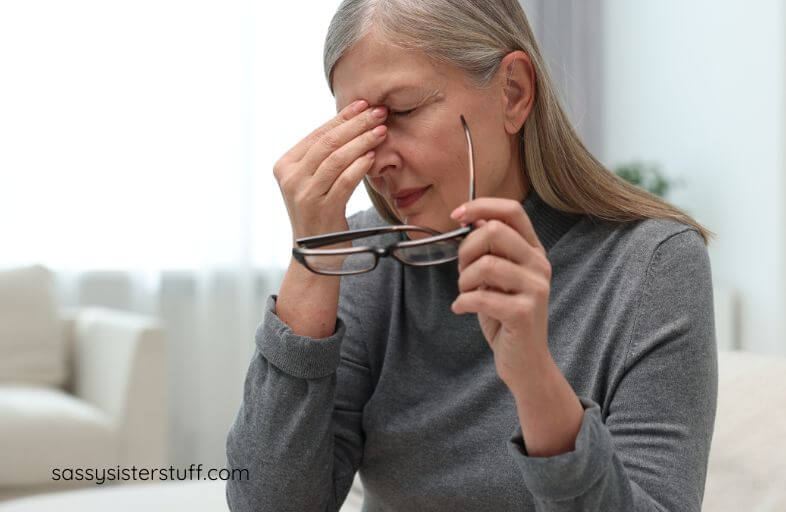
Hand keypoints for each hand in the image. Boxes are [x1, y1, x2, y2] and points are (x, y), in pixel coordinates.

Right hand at [273, 100, 388, 241]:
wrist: (315, 256)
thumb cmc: (320, 213)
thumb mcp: (313, 182)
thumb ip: (324, 156)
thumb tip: (351, 120)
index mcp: (285, 165)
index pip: (318, 134)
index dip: (343, 117)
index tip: (365, 104)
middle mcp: (290, 178)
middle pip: (327, 143)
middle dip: (356, 124)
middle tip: (379, 112)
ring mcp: (303, 195)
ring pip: (336, 159)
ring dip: (362, 141)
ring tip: (381, 130)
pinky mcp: (320, 210)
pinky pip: (344, 181)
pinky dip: (360, 166)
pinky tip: (373, 156)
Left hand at [449, 197, 552, 387]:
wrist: (525, 362)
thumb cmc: (505, 316)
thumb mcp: (497, 277)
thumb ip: (489, 249)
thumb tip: (471, 219)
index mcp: (533, 250)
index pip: (512, 210)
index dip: (481, 206)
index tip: (456, 215)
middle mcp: (539, 264)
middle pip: (494, 231)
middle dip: (466, 250)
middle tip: (463, 272)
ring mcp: (535, 288)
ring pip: (485, 264)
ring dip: (463, 279)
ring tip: (465, 293)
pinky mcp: (524, 312)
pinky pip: (481, 296)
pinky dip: (462, 301)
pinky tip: (460, 309)